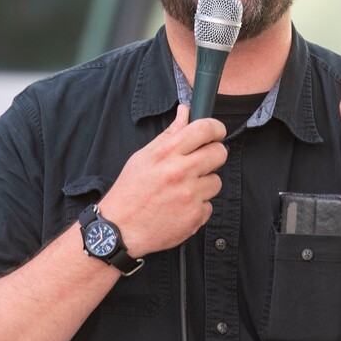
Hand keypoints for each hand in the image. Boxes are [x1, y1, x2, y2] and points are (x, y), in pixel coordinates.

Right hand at [97, 104, 226, 256]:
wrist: (120, 229)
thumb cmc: (131, 190)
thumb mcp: (144, 156)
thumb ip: (170, 133)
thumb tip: (185, 110)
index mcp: (167, 154)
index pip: (204, 129)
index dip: (216, 128)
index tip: (216, 132)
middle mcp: (180, 173)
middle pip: (220, 153)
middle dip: (214, 155)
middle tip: (201, 161)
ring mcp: (190, 196)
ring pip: (216, 181)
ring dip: (204, 184)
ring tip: (182, 190)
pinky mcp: (196, 217)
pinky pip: (209, 205)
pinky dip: (198, 206)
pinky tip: (179, 208)